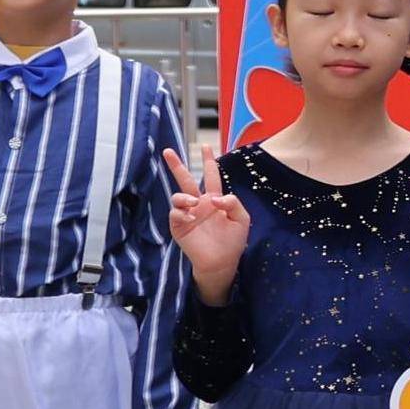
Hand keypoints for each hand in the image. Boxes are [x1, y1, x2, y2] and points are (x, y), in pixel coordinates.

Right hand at [158, 143, 248, 297]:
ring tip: (193, 203)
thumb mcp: (241, 219)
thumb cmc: (233, 241)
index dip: (209, 162)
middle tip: (167, 151)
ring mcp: (188, 214)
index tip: (206, 146)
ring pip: (178, 196)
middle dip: (176, 165)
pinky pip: (176, 214)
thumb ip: (233, 203)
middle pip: (185, 180)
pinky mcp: (179, 226)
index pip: (210, 176)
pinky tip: (191, 219)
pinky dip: (182, 213)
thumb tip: (215, 197)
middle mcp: (199, 204)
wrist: (222, 262)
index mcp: (214, 199)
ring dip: (184, 197)